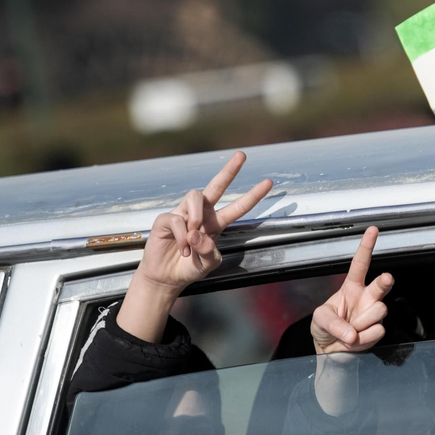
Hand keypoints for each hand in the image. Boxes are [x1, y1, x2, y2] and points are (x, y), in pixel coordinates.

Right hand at [116, 151, 272, 341]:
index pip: (238, 206)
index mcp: (216, 223)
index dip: (253, 195)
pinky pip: (176, 219)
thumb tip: (198, 235)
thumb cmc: (189, 268)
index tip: (269, 182)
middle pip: (216, 186)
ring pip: (195, 196)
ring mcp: (183, 214)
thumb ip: (210, 251)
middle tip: (242, 155)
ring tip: (192, 237)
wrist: (166, 278)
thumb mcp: (208, 263)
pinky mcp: (165, 219)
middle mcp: (201, 214)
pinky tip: (183, 249)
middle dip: (229, 170)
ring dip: (196, 216)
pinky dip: (181, 236)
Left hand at [311, 227, 393, 355]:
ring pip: (379, 311)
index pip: (360, 264)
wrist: (330, 352)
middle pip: (381, 285)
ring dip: (361, 323)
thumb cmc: (324, 329)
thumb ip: (333, 324)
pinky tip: (356, 340)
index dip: (366, 247)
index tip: (373, 230)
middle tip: (386, 278)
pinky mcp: (378, 330)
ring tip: (350, 330)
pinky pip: (376, 331)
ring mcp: (374, 314)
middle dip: (385, 281)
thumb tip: (352, 334)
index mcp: (351, 287)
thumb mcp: (319, 320)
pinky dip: (364, 339)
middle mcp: (367, 298)